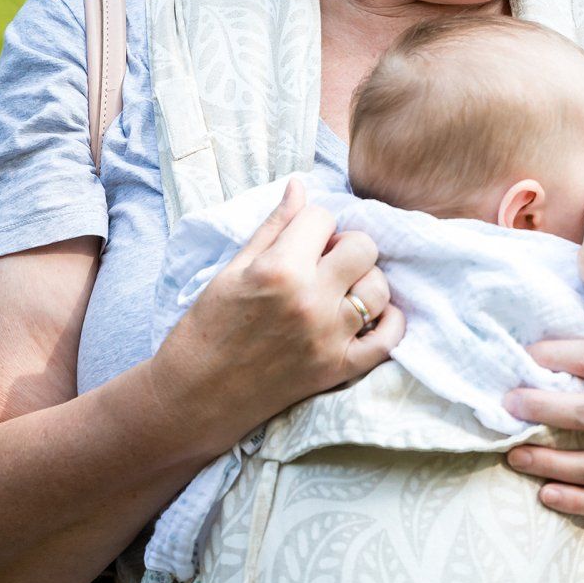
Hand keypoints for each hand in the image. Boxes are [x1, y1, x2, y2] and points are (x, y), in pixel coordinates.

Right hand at [152, 178, 405, 443]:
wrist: (193, 397)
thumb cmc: (206, 329)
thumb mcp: (232, 270)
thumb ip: (274, 227)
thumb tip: (300, 185)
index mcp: (278, 270)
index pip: (322, 217)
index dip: (312, 224)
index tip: (300, 241)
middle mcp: (309, 301)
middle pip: (363, 247)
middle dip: (346, 246)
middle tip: (325, 262)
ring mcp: (328, 337)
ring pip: (380, 288)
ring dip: (364, 282)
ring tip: (340, 290)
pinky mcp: (339, 369)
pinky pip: (390, 338)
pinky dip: (389, 323)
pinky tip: (371, 315)